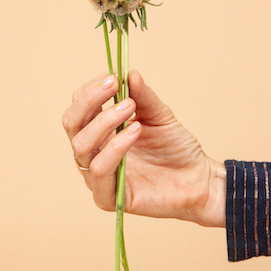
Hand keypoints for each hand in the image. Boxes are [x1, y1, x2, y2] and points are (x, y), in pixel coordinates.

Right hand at [62, 70, 225, 226]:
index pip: (78, 108)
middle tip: (114, 85)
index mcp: (99, 133)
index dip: (90, 90)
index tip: (112, 76)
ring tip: (130, 108)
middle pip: (71, 124)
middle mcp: (93, 153)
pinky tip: (135, 131)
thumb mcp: (160, 115)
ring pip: (81, 146)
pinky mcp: (108, 198)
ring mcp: (98, 177)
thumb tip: (129, 73)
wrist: (199, 179)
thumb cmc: (176, 149)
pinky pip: (100, 170)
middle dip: (90, 100)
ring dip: (104, 121)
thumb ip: (143, 97)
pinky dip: (115, 147)